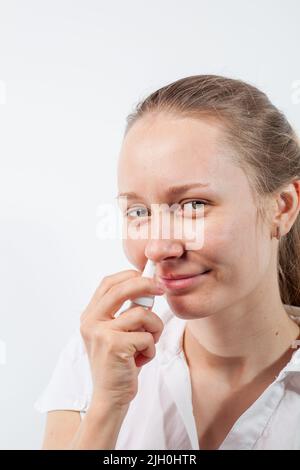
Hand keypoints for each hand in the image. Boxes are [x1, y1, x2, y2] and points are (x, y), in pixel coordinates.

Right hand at [80, 269, 164, 409]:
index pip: (108, 283)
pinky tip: (140, 360)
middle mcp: (91, 322)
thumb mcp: (116, 333)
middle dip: (146, 285)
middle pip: (122, 289)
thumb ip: (125, 312)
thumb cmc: (119, 364)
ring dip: (154, 329)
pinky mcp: (114, 346)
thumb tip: (147, 289)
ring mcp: (101, 333)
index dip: (129, 276)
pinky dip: (150, 349)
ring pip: (141, 314)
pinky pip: (146, 337)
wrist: (110, 397)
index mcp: (90, 316)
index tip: (147, 277)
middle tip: (161, 288)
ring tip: (148, 344)